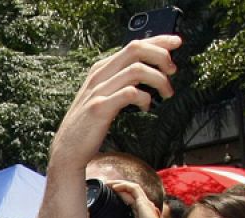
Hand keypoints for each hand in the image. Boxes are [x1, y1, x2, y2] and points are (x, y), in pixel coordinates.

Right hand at [48, 36, 180, 171]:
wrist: (68, 148)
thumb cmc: (90, 122)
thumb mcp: (104, 94)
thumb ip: (121, 80)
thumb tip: (151, 69)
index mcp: (102, 68)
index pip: (134, 44)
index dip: (158, 41)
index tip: (176, 44)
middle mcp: (99, 75)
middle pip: (136, 49)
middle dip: (161, 56)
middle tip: (173, 71)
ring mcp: (98, 91)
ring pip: (137, 70)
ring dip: (159, 80)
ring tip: (166, 93)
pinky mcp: (99, 108)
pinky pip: (130, 93)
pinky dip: (145, 98)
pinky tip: (147, 108)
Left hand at [89, 180, 168, 217]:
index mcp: (138, 212)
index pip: (127, 199)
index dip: (117, 194)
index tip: (105, 193)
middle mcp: (142, 205)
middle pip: (129, 191)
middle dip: (116, 187)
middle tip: (103, 186)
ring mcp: (144, 202)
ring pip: (132, 187)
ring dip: (119, 183)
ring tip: (107, 184)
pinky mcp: (144, 202)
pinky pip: (134, 188)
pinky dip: (124, 186)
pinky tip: (114, 187)